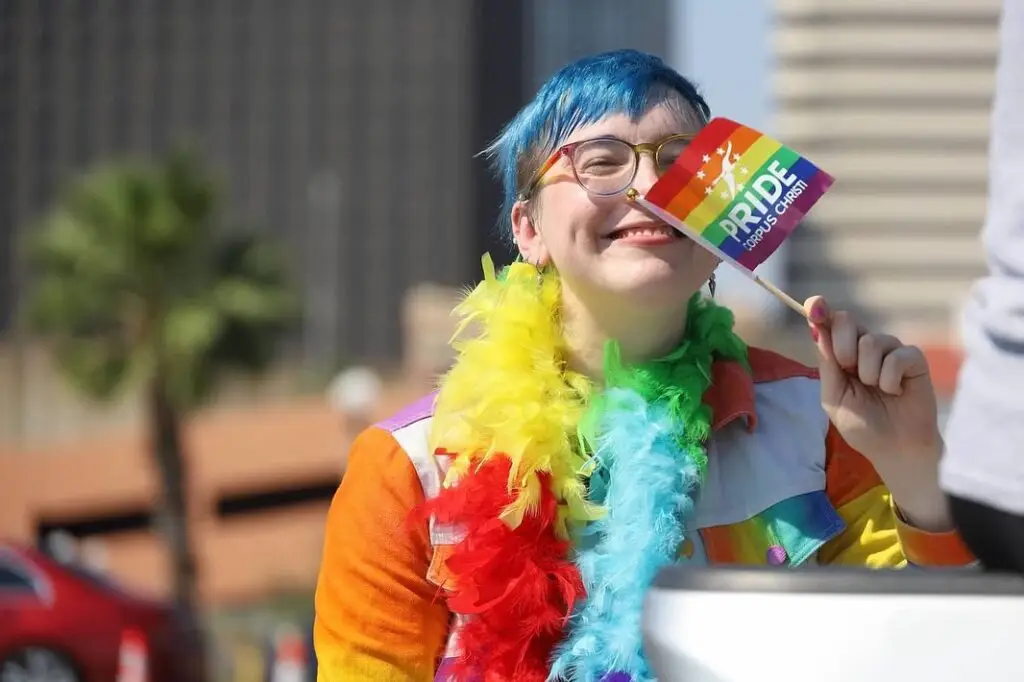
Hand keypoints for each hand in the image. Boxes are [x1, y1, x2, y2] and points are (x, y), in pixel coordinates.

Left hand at [805, 296, 949, 529]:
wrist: (894, 448)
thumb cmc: (863, 425)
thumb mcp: (834, 397)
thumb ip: (827, 364)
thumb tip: (818, 329)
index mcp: (841, 355)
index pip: (829, 324)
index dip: (820, 311)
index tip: (814, 306)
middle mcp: (865, 347)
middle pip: (847, 320)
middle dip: (843, 347)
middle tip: (850, 371)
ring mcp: (890, 351)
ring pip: (872, 341)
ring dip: (868, 373)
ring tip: (877, 390)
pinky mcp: (914, 360)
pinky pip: (897, 356)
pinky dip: (890, 378)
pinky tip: (896, 392)